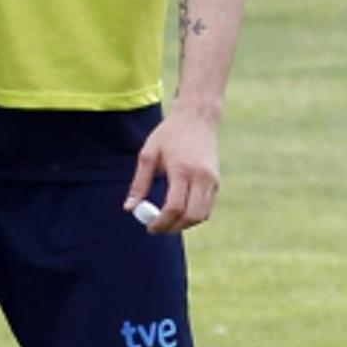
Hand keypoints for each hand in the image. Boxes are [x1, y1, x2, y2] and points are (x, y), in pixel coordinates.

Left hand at [124, 107, 221, 233]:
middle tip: (158, 228)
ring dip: (184, 224)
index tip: (149, 228)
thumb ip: (139, 184)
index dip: (161, 222)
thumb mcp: (148, 155)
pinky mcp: (217, 181)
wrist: (197, 118)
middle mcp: (201, 177)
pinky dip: (194, 215)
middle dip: (173, 227)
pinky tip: (179, 212)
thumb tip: (129, 209)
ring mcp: (212, 179)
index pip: (174, 206)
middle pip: (191, 216)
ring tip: (167, 222)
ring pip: (202, 215)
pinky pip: (207, 207)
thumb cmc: (169, 135)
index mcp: (182, 169)